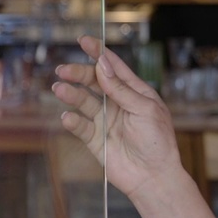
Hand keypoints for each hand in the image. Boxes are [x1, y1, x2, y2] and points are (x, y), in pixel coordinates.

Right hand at [51, 36, 184, 199]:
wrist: (154, 176)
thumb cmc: (157, 141)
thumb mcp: (144, 109)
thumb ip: (121, 89)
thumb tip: (102, 65)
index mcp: (135, 92)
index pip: (114, 68)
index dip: (99, 53)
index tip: (85, 40)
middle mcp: (118, 103)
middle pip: (94, 82)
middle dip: (79, 74)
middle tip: (64, 70)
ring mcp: (105, 121)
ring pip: (83, 102)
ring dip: (71, 94)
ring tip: (60, 89)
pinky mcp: (95, 139)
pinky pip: (80, 126)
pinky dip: (72, 120)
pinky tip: (67, 116)